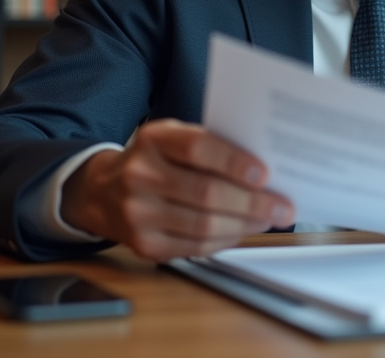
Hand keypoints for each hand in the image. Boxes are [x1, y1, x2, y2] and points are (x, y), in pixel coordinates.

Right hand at [61, 119, 294, 260]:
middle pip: (206, 194)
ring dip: (244, 225)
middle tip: (283, 207)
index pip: (198, 149)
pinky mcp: (142, 245)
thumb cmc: (155, 159)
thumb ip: (210, 146)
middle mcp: (140, 175)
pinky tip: (241, 231)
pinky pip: (194, 247)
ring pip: (203, 225)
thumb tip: (265, 169)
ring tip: (268, 220)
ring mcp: (137, 213)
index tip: (266, 174)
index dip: (234, 162)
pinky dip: (224, 241)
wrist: (102, 190)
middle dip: (252, 203)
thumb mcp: (174, 137)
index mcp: (153, 139)